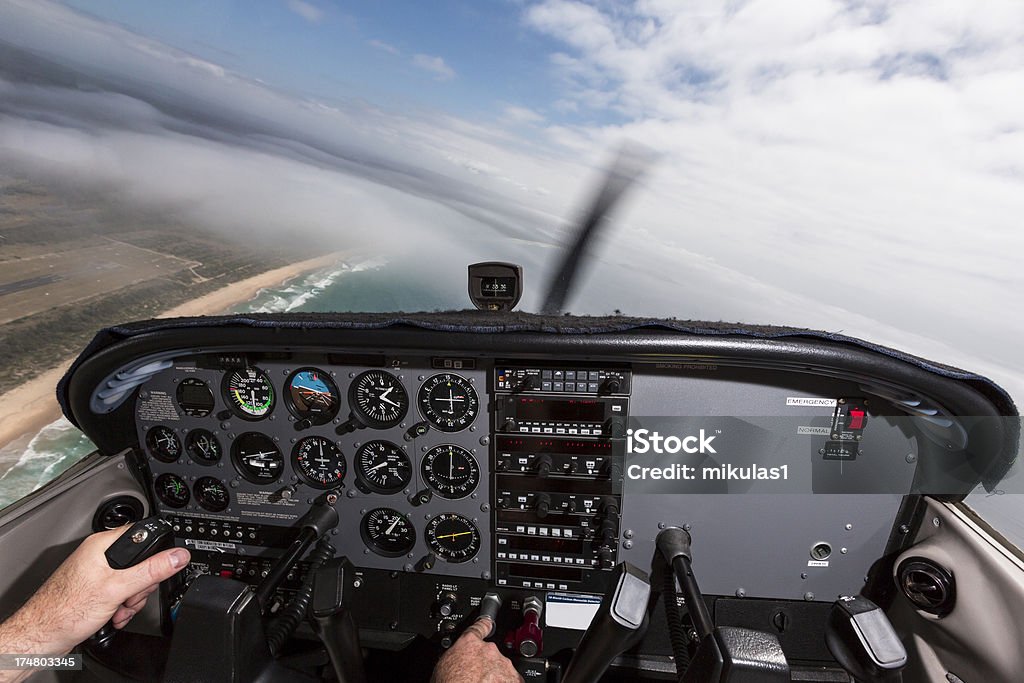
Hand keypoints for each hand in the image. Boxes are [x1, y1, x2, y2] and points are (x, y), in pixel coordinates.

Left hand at [0, 525, 188, 656]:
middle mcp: (98, 556)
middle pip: (140, 562)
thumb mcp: (117, 588)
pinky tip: (112, 615)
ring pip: (132, 581)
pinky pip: (120, 592)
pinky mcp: (94, 590)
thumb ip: (151, 570)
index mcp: (101, 545)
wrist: (41, 637)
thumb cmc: (64, 611)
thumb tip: (178, 556)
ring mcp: (96, 574)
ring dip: (131, 600)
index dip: (154, 554)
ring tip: (118, 610)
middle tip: (129, 596)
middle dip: (140, 585)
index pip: (142, 536)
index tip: (159, 569)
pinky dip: (121, 606)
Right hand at [431, 617, 521, 682]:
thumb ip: (454, 658)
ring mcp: (502, 663)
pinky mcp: (513, 677)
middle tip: (476, 676)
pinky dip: (506, 682)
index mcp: (468, 643)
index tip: (487, 622)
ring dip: (495, 675)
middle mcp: (488, 649)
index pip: (478, 628)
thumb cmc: (450, 682)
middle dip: (486, 663)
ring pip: (501, 666)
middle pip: (490, 652)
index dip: (483, 625)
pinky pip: (512, 679)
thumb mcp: (442, 666)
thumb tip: (453, 663)